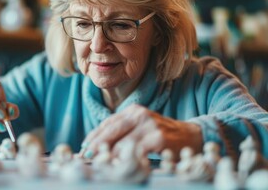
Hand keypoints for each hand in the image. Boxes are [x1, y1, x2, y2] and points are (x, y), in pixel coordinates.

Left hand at [79, 104, 201, 158]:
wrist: (191, 135)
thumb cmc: (161, 133)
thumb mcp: (141, 126)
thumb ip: (123, 131)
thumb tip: (99, 144)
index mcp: (133, 110)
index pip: (108, 123)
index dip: (94, 135)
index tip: (84, 147)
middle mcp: (140, 114)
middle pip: (111, 130)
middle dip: (97, 145)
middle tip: (86, 157)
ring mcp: (150, 125)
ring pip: (122, 142)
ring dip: (109, 155)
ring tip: (101, 164)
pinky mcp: (158, 137)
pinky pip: (137, 151)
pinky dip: (127, 159)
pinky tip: (121, 166)